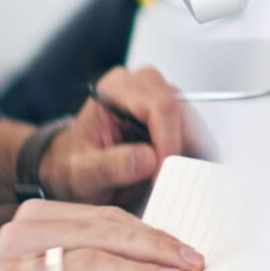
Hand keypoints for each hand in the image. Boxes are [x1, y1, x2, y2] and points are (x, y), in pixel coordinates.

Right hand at [0, 198, 204, 270]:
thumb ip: (104, 258)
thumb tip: (166, 255)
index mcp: (36, 219)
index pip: (105, 219)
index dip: (151, 234)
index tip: (186, 251)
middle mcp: (18, 239)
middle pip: (99, 235)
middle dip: (152, 250)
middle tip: (188, 265)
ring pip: (84, 264)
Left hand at [40, 67, 197, 206]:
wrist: (75, 169)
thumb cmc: (75, 165)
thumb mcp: (83, 172)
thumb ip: (110, 166)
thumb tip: (148, 159)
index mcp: (115, 89)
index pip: (160, 107)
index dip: (169, 142)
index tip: (165, 175)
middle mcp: (142, 85)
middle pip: (181, 113)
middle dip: (181, 151)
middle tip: (173, 185)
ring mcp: (160, 96)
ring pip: (193, 123)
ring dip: (189, 156)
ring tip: (170, 184)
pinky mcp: (172, 114)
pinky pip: (194, 133)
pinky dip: (190, 157)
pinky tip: (176, 176)